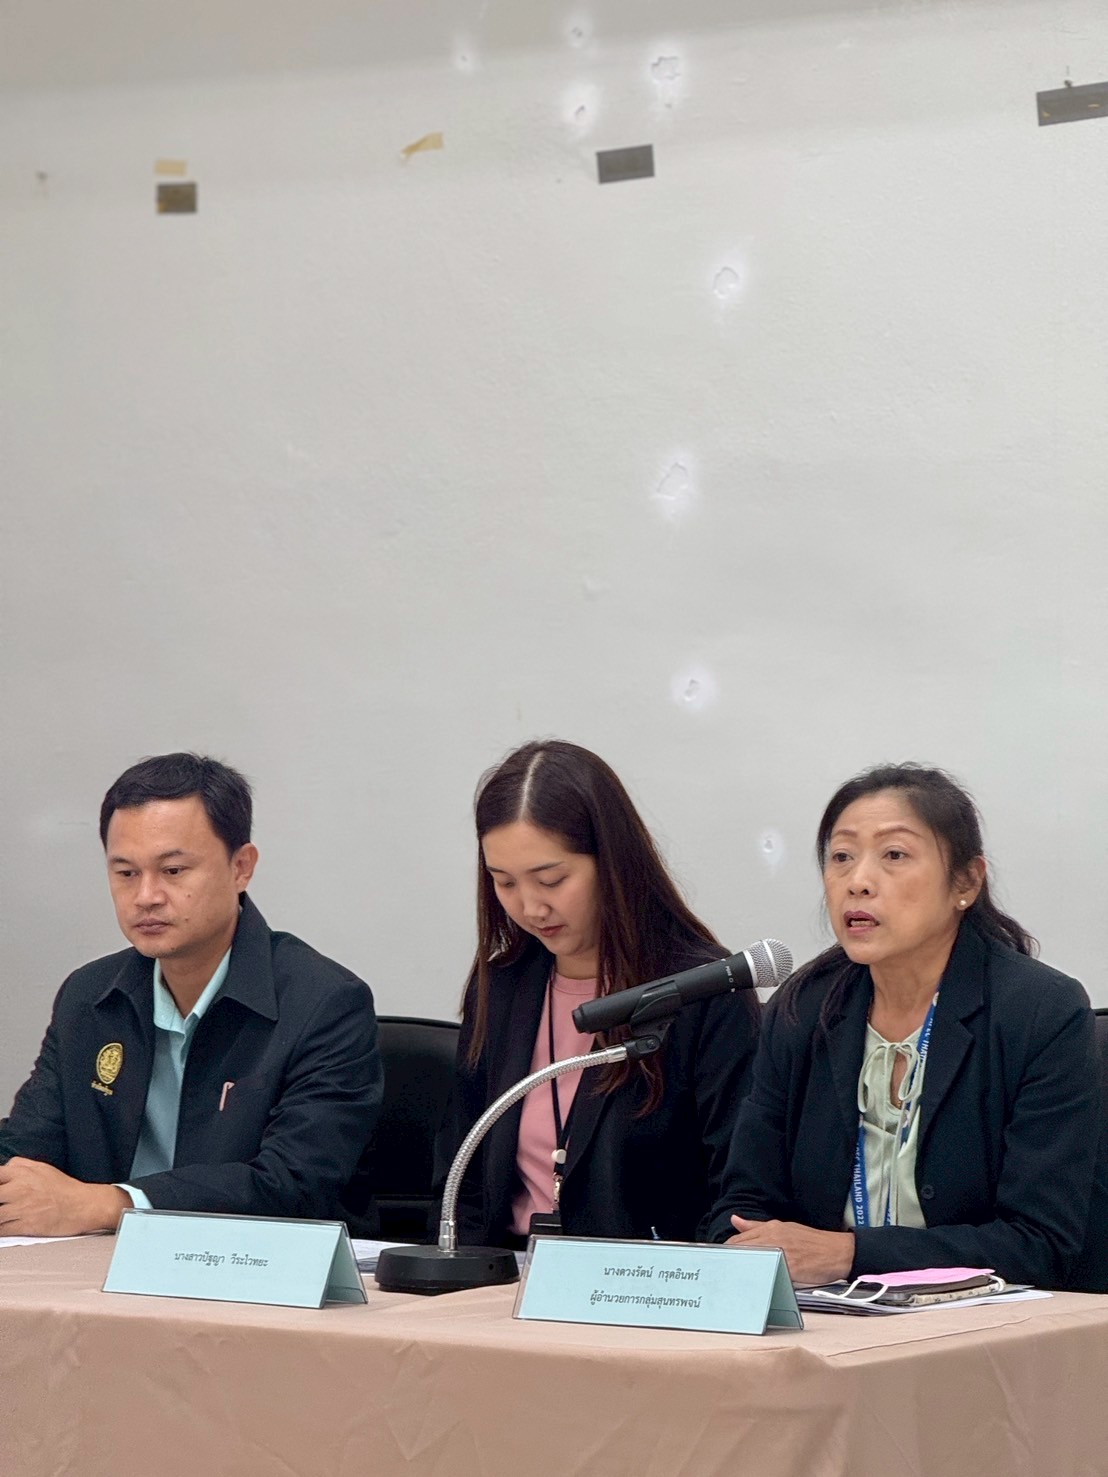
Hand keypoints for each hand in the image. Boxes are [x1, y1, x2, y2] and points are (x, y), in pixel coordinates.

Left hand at [0, 1158, 130, 1235]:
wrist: (82, 1205)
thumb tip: (5, 1166)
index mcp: (22, 1173)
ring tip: (5, 1214)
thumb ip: (21, 1165)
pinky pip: (1, 1230)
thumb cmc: (64, 1188)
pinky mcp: (25, 1226)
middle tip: (2, 1202)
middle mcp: (19, 1189)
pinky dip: (1, 1229)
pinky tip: (6, 1226)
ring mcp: (21, 1208)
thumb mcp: (43, 1168)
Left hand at [727, 1215, 854, 1285]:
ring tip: (731, 1282)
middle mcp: (773, 1238)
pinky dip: (758, 1280)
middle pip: (740, 1250)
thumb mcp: (784, 1228)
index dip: (725, 1252)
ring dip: (740, 1271)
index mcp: (770, 1228)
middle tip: (719, 1274)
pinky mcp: (790, 1267)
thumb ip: (757, 1227)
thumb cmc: (812, 1242)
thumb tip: (735, 1220)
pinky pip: (768, 1274)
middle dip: (728, 1262)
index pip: (738, 1240)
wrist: (838, 1251)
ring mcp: (781, 1252)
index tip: (717, 1261)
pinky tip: (751, 1287)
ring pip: (751, 1261)